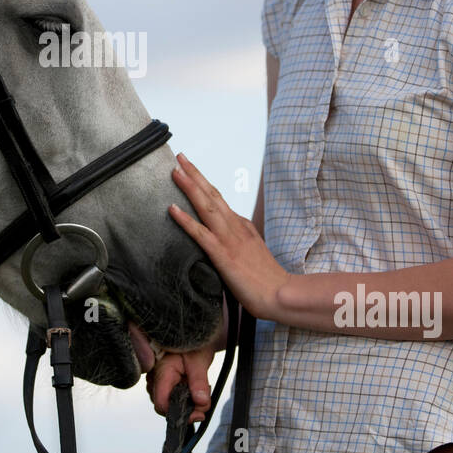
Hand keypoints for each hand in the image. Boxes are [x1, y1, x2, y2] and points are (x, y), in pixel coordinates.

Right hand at [146, 345, 217, 424]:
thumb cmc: (193, 342)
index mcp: (161, 373)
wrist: (191, 332)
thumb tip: (201, 403)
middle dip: (186, 409)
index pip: (161, 404)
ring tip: (199, 390)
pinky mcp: (162, 382)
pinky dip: (184, 398)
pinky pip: (170, 397)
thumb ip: (200, 382)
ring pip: (168, 403)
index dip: (179, 413)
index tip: (199, 413)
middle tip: (204, 400)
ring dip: (186, 403)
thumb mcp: (199, 360)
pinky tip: (193, 389)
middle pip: (165, 407)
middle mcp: (155, 379)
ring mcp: (157, 381)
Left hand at [167, 151, 288, 320]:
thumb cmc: (266, 280)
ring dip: (189, 187)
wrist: (280, 294)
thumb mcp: (253, 252)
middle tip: (181, 157)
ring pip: (206, 206)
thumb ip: (239, 241)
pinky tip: (172, 208)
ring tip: (175, 171)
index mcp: (242, 226)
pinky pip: (200, 233)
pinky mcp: (223, 255)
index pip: (220, 200)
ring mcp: (229, 239)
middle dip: (195, 175)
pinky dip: (185, 219)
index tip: (191, 171)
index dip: (204, 185)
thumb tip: (224, 237)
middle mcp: (235, 227)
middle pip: (213, 194)